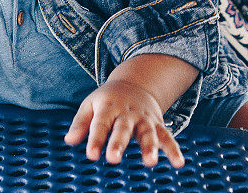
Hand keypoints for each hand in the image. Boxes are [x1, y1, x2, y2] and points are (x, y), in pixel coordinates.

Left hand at [64, 79, 184, 167]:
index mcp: (108, 107)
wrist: (135, 84)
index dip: (95, 140)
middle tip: (113, 159)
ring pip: (147, 133)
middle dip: (119, 144)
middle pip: (123, 129)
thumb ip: (80, 123)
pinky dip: (173, 149)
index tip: (91, 155)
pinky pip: (167, 137)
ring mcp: (144, 119)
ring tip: (150, 162)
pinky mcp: (157, 125)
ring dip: (149, 147)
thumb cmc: (107, 100)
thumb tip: (69, 140)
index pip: (100, 124)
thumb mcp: (90, 105)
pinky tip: (179, 163)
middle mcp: (127, 113)